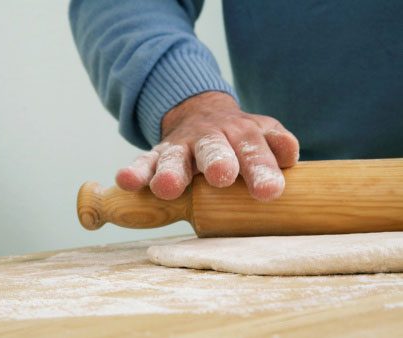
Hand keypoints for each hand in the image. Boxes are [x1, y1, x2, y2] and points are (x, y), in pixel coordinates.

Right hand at [116, 91, 298, 200]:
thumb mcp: (261, 134)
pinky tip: (125, 181)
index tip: (269, 191)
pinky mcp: (158, 154)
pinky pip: (144, 161)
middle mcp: (213, 137)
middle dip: (218, 161)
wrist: (203, 114)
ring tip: (167, 187)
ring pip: (175, 156)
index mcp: (244, 133)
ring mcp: (183, 145)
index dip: (262, 168)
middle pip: (215, 148)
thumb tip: (290, 155)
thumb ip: (275, 144)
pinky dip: (135, 171)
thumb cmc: (238, 137)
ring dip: (172, 171)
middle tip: (221, 176)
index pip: (255, 148)